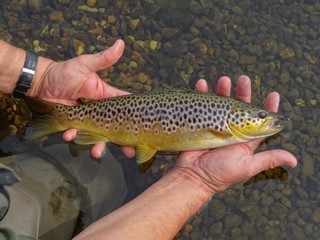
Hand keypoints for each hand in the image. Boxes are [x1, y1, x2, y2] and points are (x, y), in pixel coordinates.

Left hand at [28, 39, 134, 157]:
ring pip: (97, 137)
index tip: (145, 128)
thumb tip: (121, 43)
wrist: (41, 83)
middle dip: (122, 142)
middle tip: (129, 152)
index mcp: (106, 98)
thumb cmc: (64, 72)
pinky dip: (74, 137)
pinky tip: (70, 135)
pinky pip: (77, 135)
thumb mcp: (85, 64)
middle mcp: (99, 112)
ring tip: (97, 153)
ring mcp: (86, 121)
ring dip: (98, 146)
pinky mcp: (73, 126)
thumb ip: (103, 58)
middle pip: (115, 129)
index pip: (125, 108)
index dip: (135, 118)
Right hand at [176, 75, 296, 192]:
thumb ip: (268, 159)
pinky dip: (201, 94)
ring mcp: (215, 126)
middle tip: (243, 79)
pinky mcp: (200, 123)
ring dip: (222, 90)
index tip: (273, 94)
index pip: (259, 121)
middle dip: (242, 92)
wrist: (193, 176)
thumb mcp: (247, 166)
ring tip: (223, 80)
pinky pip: (201, 106)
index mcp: (244, 139)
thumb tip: (293, 161)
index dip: (267, 108)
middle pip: (239, 107)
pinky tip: (202, 85)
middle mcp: (231, 130)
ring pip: (221, 103)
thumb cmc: (220, 173)